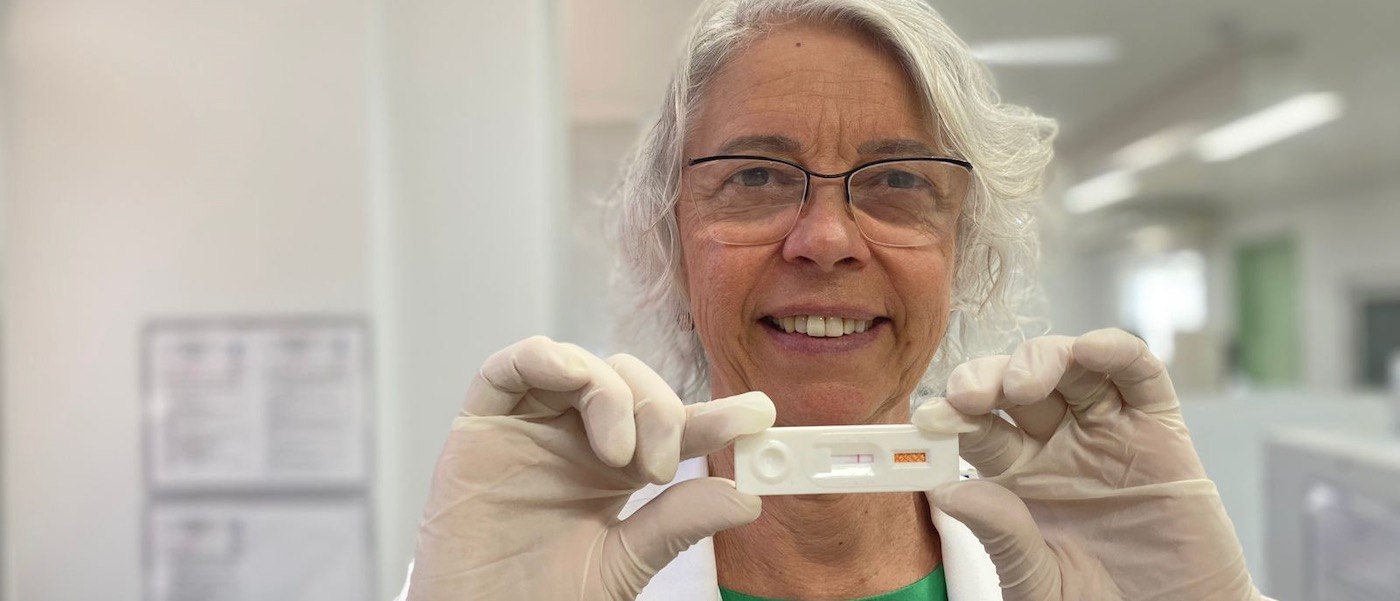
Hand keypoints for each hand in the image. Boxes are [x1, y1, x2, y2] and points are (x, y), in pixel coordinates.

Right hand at [407, 336, 774, 600]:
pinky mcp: (482, 423)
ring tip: (621, 455)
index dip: (717, 415)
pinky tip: (575, 385)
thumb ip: (677, 523)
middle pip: (631, 383)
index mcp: (616, 467)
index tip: (757, 415)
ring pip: (581, 365)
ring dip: (613, 393)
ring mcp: (530, 426)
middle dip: (661, 409)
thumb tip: (746, 496)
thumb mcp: (624, 563)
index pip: (674, 426)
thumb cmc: (541, 598)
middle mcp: (576, 437)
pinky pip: (512, 366)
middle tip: (661, 465)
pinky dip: (548, 359)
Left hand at [914, 328, 1264, 600]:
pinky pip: (1140, 376)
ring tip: (1023, 384)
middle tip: (970, 394)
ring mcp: (1109, 432)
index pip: (975, 425)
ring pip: (1072, 367)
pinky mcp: (1161, 432)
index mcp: (1018, 475)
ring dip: (1042, 358)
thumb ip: (1002, 534)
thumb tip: (945, 491)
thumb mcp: (1039, 580)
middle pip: (1015, 384)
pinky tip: (1091, 350)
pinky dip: (1116, 351)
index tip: (927, 419)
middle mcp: (1059, 444)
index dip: (950, 414)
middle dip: (988, 377)